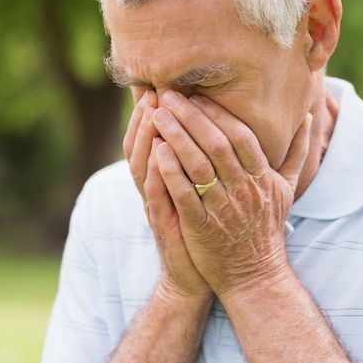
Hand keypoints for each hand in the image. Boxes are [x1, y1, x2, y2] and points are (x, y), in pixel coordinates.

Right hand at [123, 91, 211, 300]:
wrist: (198, 276)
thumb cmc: (206, 232)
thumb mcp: (203, 196)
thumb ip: (206, 165)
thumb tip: (219, 132)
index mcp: (170, 179)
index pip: (155, 138)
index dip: (155, 113)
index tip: (160, 85)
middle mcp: (159, 189)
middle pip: (144, 146)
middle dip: (147, 117)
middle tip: (151, 90)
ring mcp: (159, 207)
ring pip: (144, 168)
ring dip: (145, 139)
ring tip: (150, 112)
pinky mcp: (166, 226)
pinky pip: (156, 197)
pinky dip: (156, 176)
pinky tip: (158, 154)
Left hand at [152, 91, 310, 296]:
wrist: (255, 275)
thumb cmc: (267, 227)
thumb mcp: (287, 189)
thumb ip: (297, 152)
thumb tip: (309, 118)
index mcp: (262, 177)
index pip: (241, 136)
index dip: (218, 113)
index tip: (197, 95)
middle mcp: (244, 190)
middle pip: (217, 145)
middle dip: (191, 117)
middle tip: (169, 95)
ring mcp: (223, 209)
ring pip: (199, 166)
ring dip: (177, 137)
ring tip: (157, 115)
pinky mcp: (202, 227)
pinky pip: (185, 195)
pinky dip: (171, 172)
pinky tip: (156, 152)